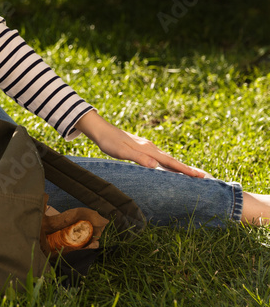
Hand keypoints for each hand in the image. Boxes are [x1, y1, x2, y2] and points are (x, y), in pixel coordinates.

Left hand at [75, 111, 208, 177]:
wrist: (101, 130)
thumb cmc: (110, 142)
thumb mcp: (122, 152)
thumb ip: (139, 159)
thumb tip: (155, 166)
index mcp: (149, 150)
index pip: (171, 162)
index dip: (185, 170)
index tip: (200, 176)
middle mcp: (151, 148)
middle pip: (173, 160)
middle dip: (188, 169)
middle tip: (205, 177)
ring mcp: (148, 147)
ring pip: (168, 159)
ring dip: (180, 167)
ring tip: (192, 174)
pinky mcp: (143, 148)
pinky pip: (160, 158)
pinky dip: (169, 164)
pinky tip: (170, 168)